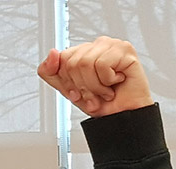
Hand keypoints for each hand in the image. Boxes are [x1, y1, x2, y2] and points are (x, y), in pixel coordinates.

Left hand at [38, 36, 153, 117]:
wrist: (121, 115)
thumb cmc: (100, 102)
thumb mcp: (67, 90)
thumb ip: (50, 73)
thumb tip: (52, 53)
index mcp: (82, 52)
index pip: (62, 58)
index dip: (68, 81)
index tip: (79, 91)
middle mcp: (96, 45)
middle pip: (72, 62)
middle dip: (81, 85)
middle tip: (94, 94)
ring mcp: (111, 45)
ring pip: (85, 63)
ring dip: (95, 86)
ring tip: (105, 90)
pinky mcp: (125, 50)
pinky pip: (102, 64)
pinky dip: (107, 81)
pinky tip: (116, 81)